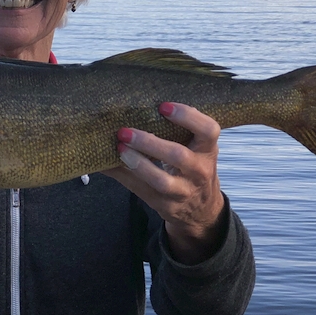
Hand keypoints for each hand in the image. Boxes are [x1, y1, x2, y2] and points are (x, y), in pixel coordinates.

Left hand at [103, 102, 226, 263]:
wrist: (201, 207)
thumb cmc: (192, 166)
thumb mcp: (196, 148)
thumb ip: (181, 130)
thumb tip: (139, 106)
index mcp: (207, 149)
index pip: (208, 130)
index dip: (187, 117)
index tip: (163, 106)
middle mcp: (199, 170)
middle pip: (178, 156)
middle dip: (149, 143)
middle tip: (126, 132)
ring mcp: (183, 191)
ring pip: (160, 180)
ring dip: (137, 163)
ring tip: (119, 149)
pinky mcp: (165, 205)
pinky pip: (140, 190)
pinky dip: (122, 176)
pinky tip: (107, 164)